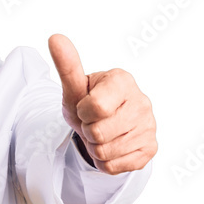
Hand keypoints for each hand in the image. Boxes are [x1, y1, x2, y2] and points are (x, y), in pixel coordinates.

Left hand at [48, 34, 156, 174]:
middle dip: (87, 132)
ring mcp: (150, 126)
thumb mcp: (74, 87)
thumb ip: (67, 65)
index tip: (86, 106)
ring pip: (105, 152)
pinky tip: (111, 146)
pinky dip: (105, 162)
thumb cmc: (88, 101)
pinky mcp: (150, 149)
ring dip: (95, 147)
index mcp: (123, 81)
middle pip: (97, 133)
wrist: (104, 124)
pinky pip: (114, 166)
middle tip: (93, 123)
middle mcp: (142, 102)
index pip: (94, 108)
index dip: (82, 112)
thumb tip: (54, 37)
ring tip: (101, 134)